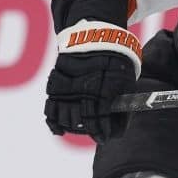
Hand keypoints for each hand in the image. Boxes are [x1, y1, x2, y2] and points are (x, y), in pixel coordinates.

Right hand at [44, 20, 141, 144]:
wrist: (97, 39)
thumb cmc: (116, 64)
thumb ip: (123, 108)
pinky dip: (53, 121)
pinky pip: (50, 108)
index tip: (104, 139)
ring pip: (65, 116)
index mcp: (103, 91)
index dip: (102, 133)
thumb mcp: (126, 83)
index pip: (99, 121)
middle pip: (82, 122)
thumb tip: (118, 132)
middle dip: (90, 131)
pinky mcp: (56, 85)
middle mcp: (83, 91)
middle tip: (96, 134)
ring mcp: (68, 88)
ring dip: (74, 127)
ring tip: (81, 128)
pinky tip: (60, 130)